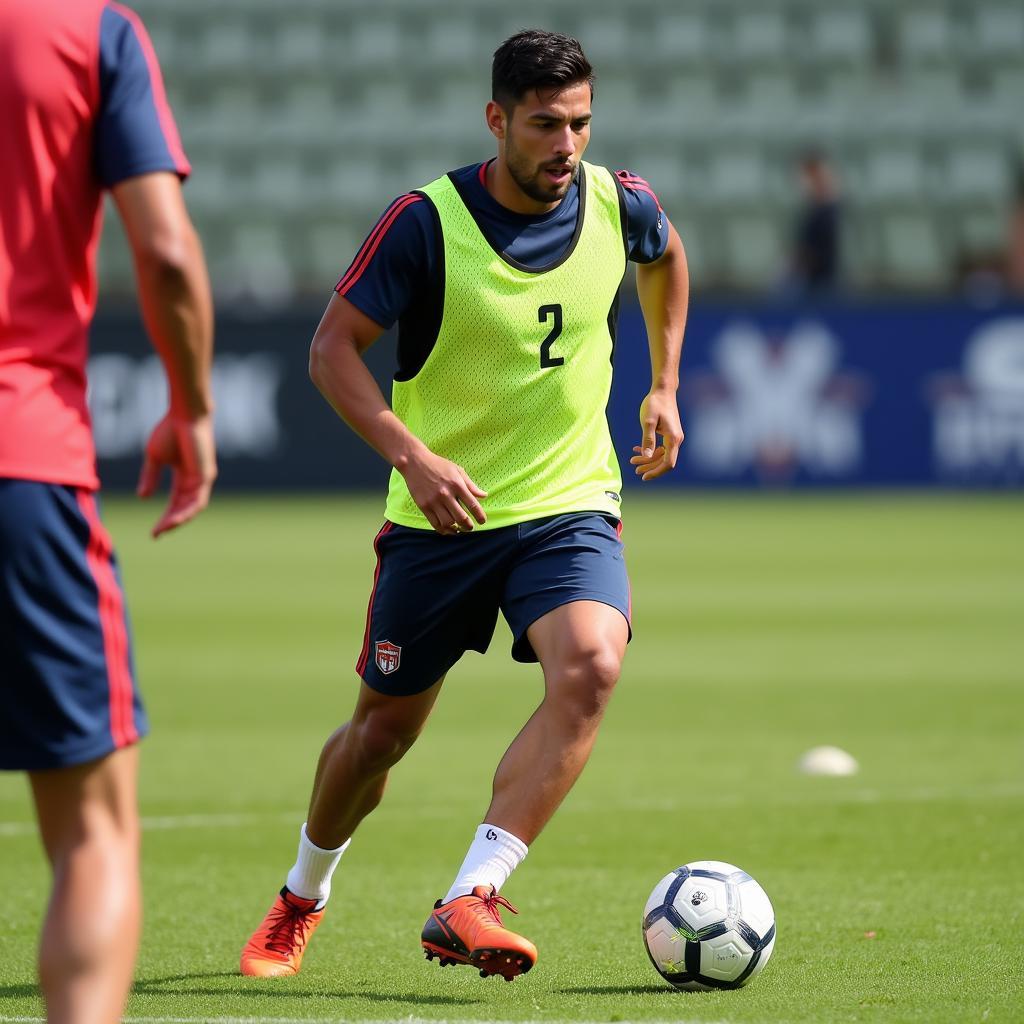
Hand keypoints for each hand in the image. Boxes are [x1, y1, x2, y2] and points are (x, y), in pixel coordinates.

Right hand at [136, 413, 216, 537]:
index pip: (176, 502)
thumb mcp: (155, 457)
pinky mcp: (206, 475)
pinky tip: (174, 520)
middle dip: (171, 522)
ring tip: (163, 530)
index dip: (166, 516)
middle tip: (156, 534)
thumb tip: (143, 497)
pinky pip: (198, 500)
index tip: (154, 530)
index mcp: (184, 476)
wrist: (184, 415)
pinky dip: (186, 512)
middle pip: (184, 508)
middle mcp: (196, 480)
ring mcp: (203, 479)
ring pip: (192, 508)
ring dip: (178, 520)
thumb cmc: (170, 430)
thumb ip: (150, 476)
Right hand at [400, 449, 486, 534]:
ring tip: (459, 528)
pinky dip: (443, 530)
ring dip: (456, 529)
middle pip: (461, 518)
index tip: (482, 521)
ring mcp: (434, 501)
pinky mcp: (423, 506)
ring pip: (448, 523)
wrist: (415, 462)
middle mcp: (446, 494)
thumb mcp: (457, 470)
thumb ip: (470, 485)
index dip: (480, 516)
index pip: (473, 504)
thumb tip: (484, 496)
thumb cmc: (438, 465)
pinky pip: (435, 523)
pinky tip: (448, 528)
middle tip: (470, 527)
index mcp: (457, 484)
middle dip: (468, 526)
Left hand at [629, 390, 683, 480]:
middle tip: (635, 469)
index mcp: (673, 438)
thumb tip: (647, 456)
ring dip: (648, 459)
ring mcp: (673, 437)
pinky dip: (650, 450)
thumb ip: (647, 439)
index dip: (656, 472)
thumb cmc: (655, 403)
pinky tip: (637, 449)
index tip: (644, 477)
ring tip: (633, 460)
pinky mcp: (669, 434)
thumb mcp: (648, 421)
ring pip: (661, 455)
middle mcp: (676, 440)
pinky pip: (660, 447)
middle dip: (650, 467)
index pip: (668, 463)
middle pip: (664, 461)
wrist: (663, 391)